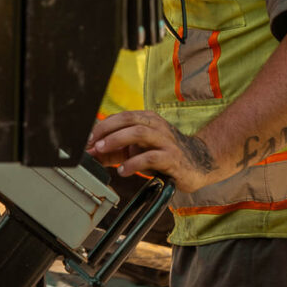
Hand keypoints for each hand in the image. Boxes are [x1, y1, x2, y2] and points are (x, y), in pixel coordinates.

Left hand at [86, 110, 218, 193]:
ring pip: (139, 133)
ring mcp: (165, 142)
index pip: (122, 116)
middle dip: (107, 129)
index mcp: (148, 120)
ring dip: (117, 140)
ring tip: (103, 150)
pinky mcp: (172, 159)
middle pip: (129, 120)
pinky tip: (123, 170)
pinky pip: (151, 157)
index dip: (103, 126)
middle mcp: (157, 127)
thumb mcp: (137, 149)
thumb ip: (115, 150)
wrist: (198, 163)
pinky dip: (134, 163)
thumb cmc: (164, 154)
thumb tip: (90, 152)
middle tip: (93, 143)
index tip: (88, 139)